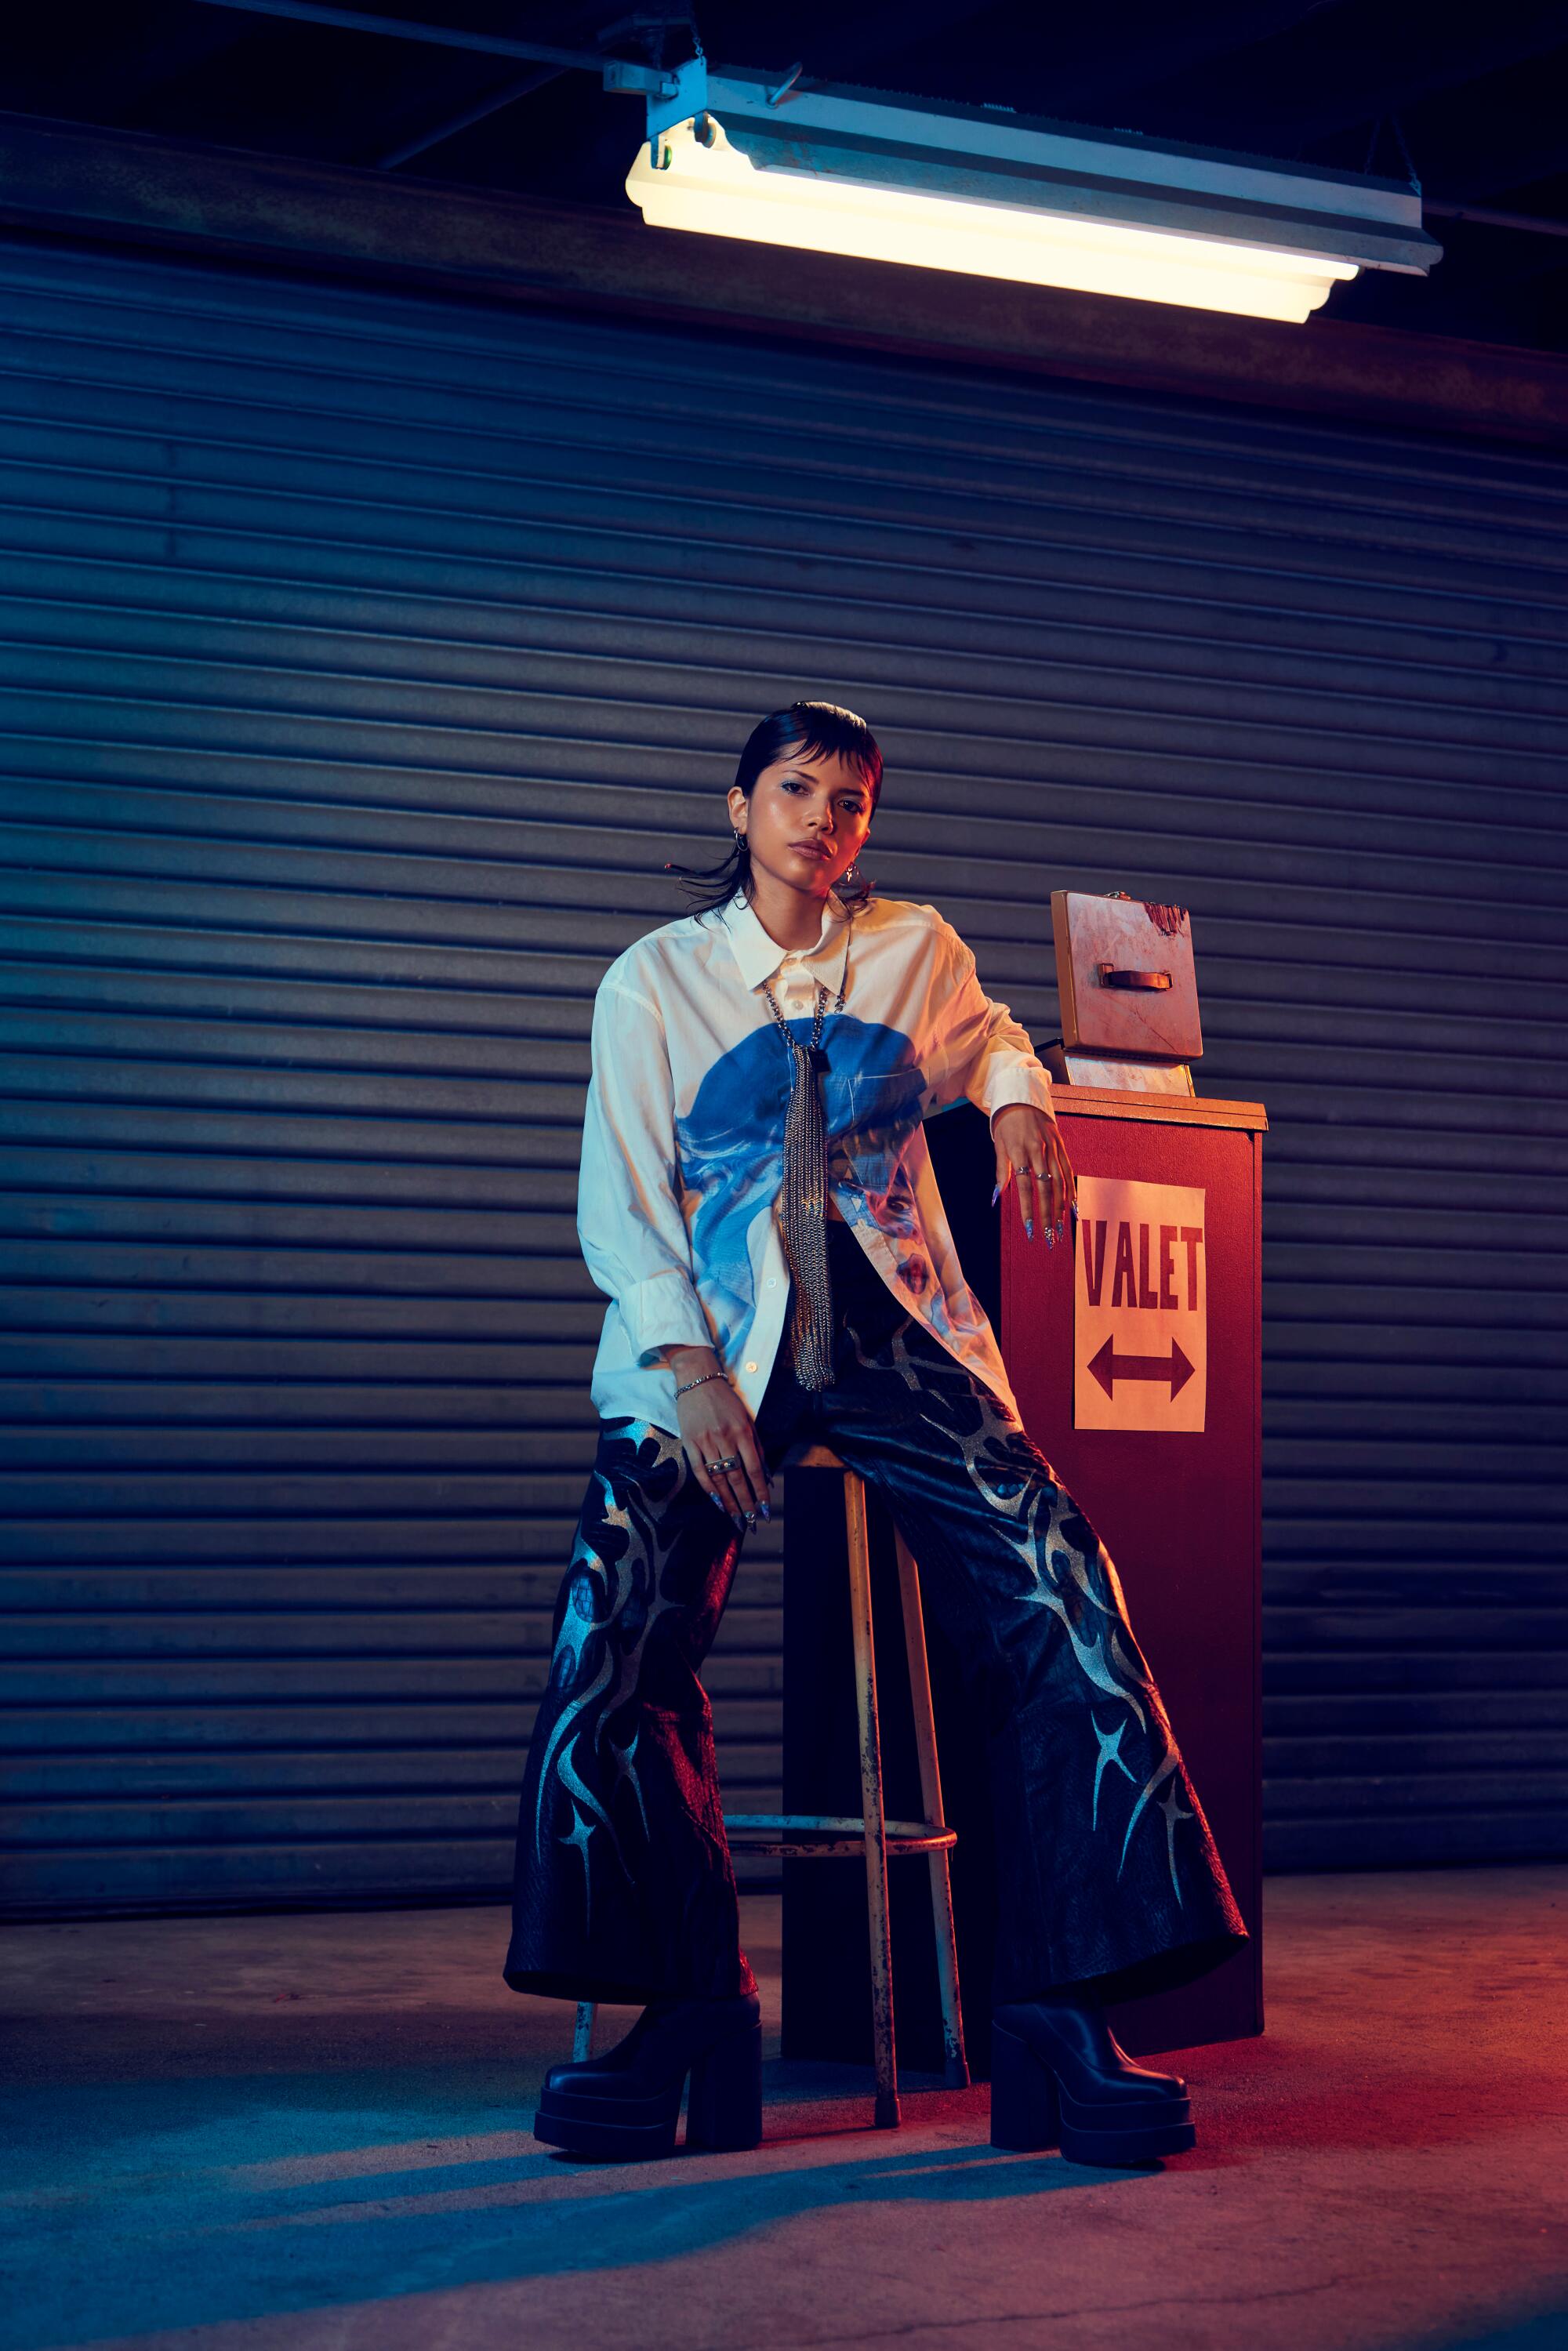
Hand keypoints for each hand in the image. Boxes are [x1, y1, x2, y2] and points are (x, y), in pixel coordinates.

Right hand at [667, 1349, 770, 1527]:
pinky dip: (709, 1488)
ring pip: (719, 1478)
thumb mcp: (747, 1419)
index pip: (754, 1469)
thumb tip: (766, 1475)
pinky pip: (699, 1471)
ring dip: (729, 1501)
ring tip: (736, 1518)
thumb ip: (757, 1447)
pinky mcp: (689, 1442)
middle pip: (737, 1478)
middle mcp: (725, 1438)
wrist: (698, 1380)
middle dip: (745, 1503)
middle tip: (751, 1522)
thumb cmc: (726, 1401)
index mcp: (743, 1432)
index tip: (765, 1509)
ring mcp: (705, 1441)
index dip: (760, 1492)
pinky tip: (717, 1502)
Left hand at [991, 1105, 1075, 1245]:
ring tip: (1060, 1228)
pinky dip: (1071, 1190)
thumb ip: (1001, 1171)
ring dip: (1060, 1207)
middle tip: (1049, 1235)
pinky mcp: (1061, 1146)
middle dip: (1047, 1214)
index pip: (1025, 1186)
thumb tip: (995, 1198)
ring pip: (1060, 1181)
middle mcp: (1038, 1150)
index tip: (1029, 1229)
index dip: (1028, 1208)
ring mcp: (1052, 1148)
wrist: (1023, 1098)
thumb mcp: (999, 1145)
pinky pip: (1069, 1170)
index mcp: (1019, 1150)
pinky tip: (1073, 1207)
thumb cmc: (1006, 1125)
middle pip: (1045, 1187)